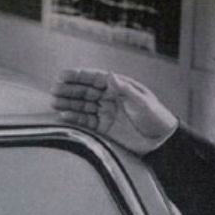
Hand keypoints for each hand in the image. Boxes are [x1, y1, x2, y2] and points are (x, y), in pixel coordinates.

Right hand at [51, 68, 177, 154]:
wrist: (160, 140)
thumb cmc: (154, 116)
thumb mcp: (141, 101)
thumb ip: (124, 89)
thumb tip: (109, 75)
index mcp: (119, 87)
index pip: (96, 78)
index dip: (79, 76)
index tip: (64, 75)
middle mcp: (109, 98)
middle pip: (85, 91)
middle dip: (70, 89)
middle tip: (54, 89)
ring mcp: (104, 112)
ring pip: (82, 105)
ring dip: (68, 103)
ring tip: (54, 102)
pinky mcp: (102, 127)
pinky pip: (85, 121)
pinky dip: (74, 118)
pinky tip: (64, 115)